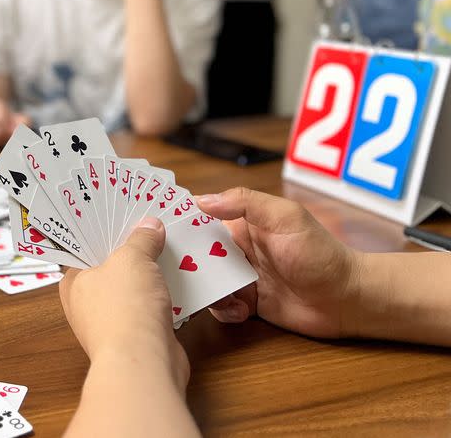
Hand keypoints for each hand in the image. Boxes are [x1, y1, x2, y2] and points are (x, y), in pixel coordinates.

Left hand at [60, 218, 188, 390]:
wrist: (144, 363)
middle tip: (150, 221)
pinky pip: (150, 305)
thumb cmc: (124, 309)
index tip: (121, 211)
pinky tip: (180, 275)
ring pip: (133, 286)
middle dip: (132, 247)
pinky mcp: (137, 334)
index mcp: (73, 282)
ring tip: (169, 242)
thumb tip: (149, 225)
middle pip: (111, 265)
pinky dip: (163, 292)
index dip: (103, 228)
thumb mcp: (132, 258)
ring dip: (151, 270)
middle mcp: (88, 302)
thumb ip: (141, 239)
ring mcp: (113, 320)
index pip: (84, 248)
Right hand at [198, 188, 361, 338]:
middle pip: (198, 255)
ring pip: (207, 283)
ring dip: (209, 291)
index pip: (203, 221)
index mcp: (243, 224)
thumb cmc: (320, 252)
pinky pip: (222, 307)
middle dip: (189, 265)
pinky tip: (241, 310)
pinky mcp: (249, 304)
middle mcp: (239, 250)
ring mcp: (243, 278)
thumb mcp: (285, 217)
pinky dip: (225, 310)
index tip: (162, 235)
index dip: (183, 226)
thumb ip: (245, 203)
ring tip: (224, 296)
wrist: (348, 298)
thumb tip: (202, 200)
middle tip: (185, 275)